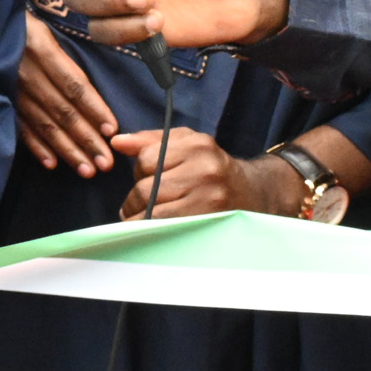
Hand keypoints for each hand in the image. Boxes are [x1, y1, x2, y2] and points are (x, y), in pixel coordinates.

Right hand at [16, 14, 118, 175]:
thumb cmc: (21, 23)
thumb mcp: (44, 26)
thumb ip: (66, 54)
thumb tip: (95, 90)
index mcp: (41, 47)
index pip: (73, 84)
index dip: (94, 108)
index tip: (112, 130)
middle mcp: (26, 71)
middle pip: (62, 110)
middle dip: (86, 139)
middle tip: (106, 164)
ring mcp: (11, 88)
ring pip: (43, 123)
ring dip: (66, 149)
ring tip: (87, 169)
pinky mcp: (0, 97)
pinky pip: (20, 126)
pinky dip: (36, 146)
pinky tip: (52, 163)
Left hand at [109, 128, 298, 219]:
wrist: (253, 192)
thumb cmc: (210, 166)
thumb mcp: (185, 143)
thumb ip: (149, 140)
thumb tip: (117, 141)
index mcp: (196, 145)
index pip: (146, 160)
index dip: (139, 172)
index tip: (142, 179)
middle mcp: (205, 169)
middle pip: (147, 188)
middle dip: (134, 200)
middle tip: (134, 206)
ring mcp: (209, 197)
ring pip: (154, 211)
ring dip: (140, 218)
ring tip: (140, 218)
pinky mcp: (210, 220)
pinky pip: (168, 228)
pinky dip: (154, 229)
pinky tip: (153, 228)